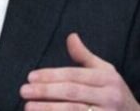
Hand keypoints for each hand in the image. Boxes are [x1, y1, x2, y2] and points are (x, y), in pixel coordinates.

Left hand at [20, 33, 139, 110]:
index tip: (31, 77)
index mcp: (108, 79)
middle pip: (72, 92)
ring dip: (48, 109)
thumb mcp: (105, 72)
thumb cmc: (115, 94)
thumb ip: (85, 57)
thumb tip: (71, 36)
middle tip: (24, 90)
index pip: (74, 75)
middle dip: (46, 91)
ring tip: (28, 106)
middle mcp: (109, 97)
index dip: (51, 75)